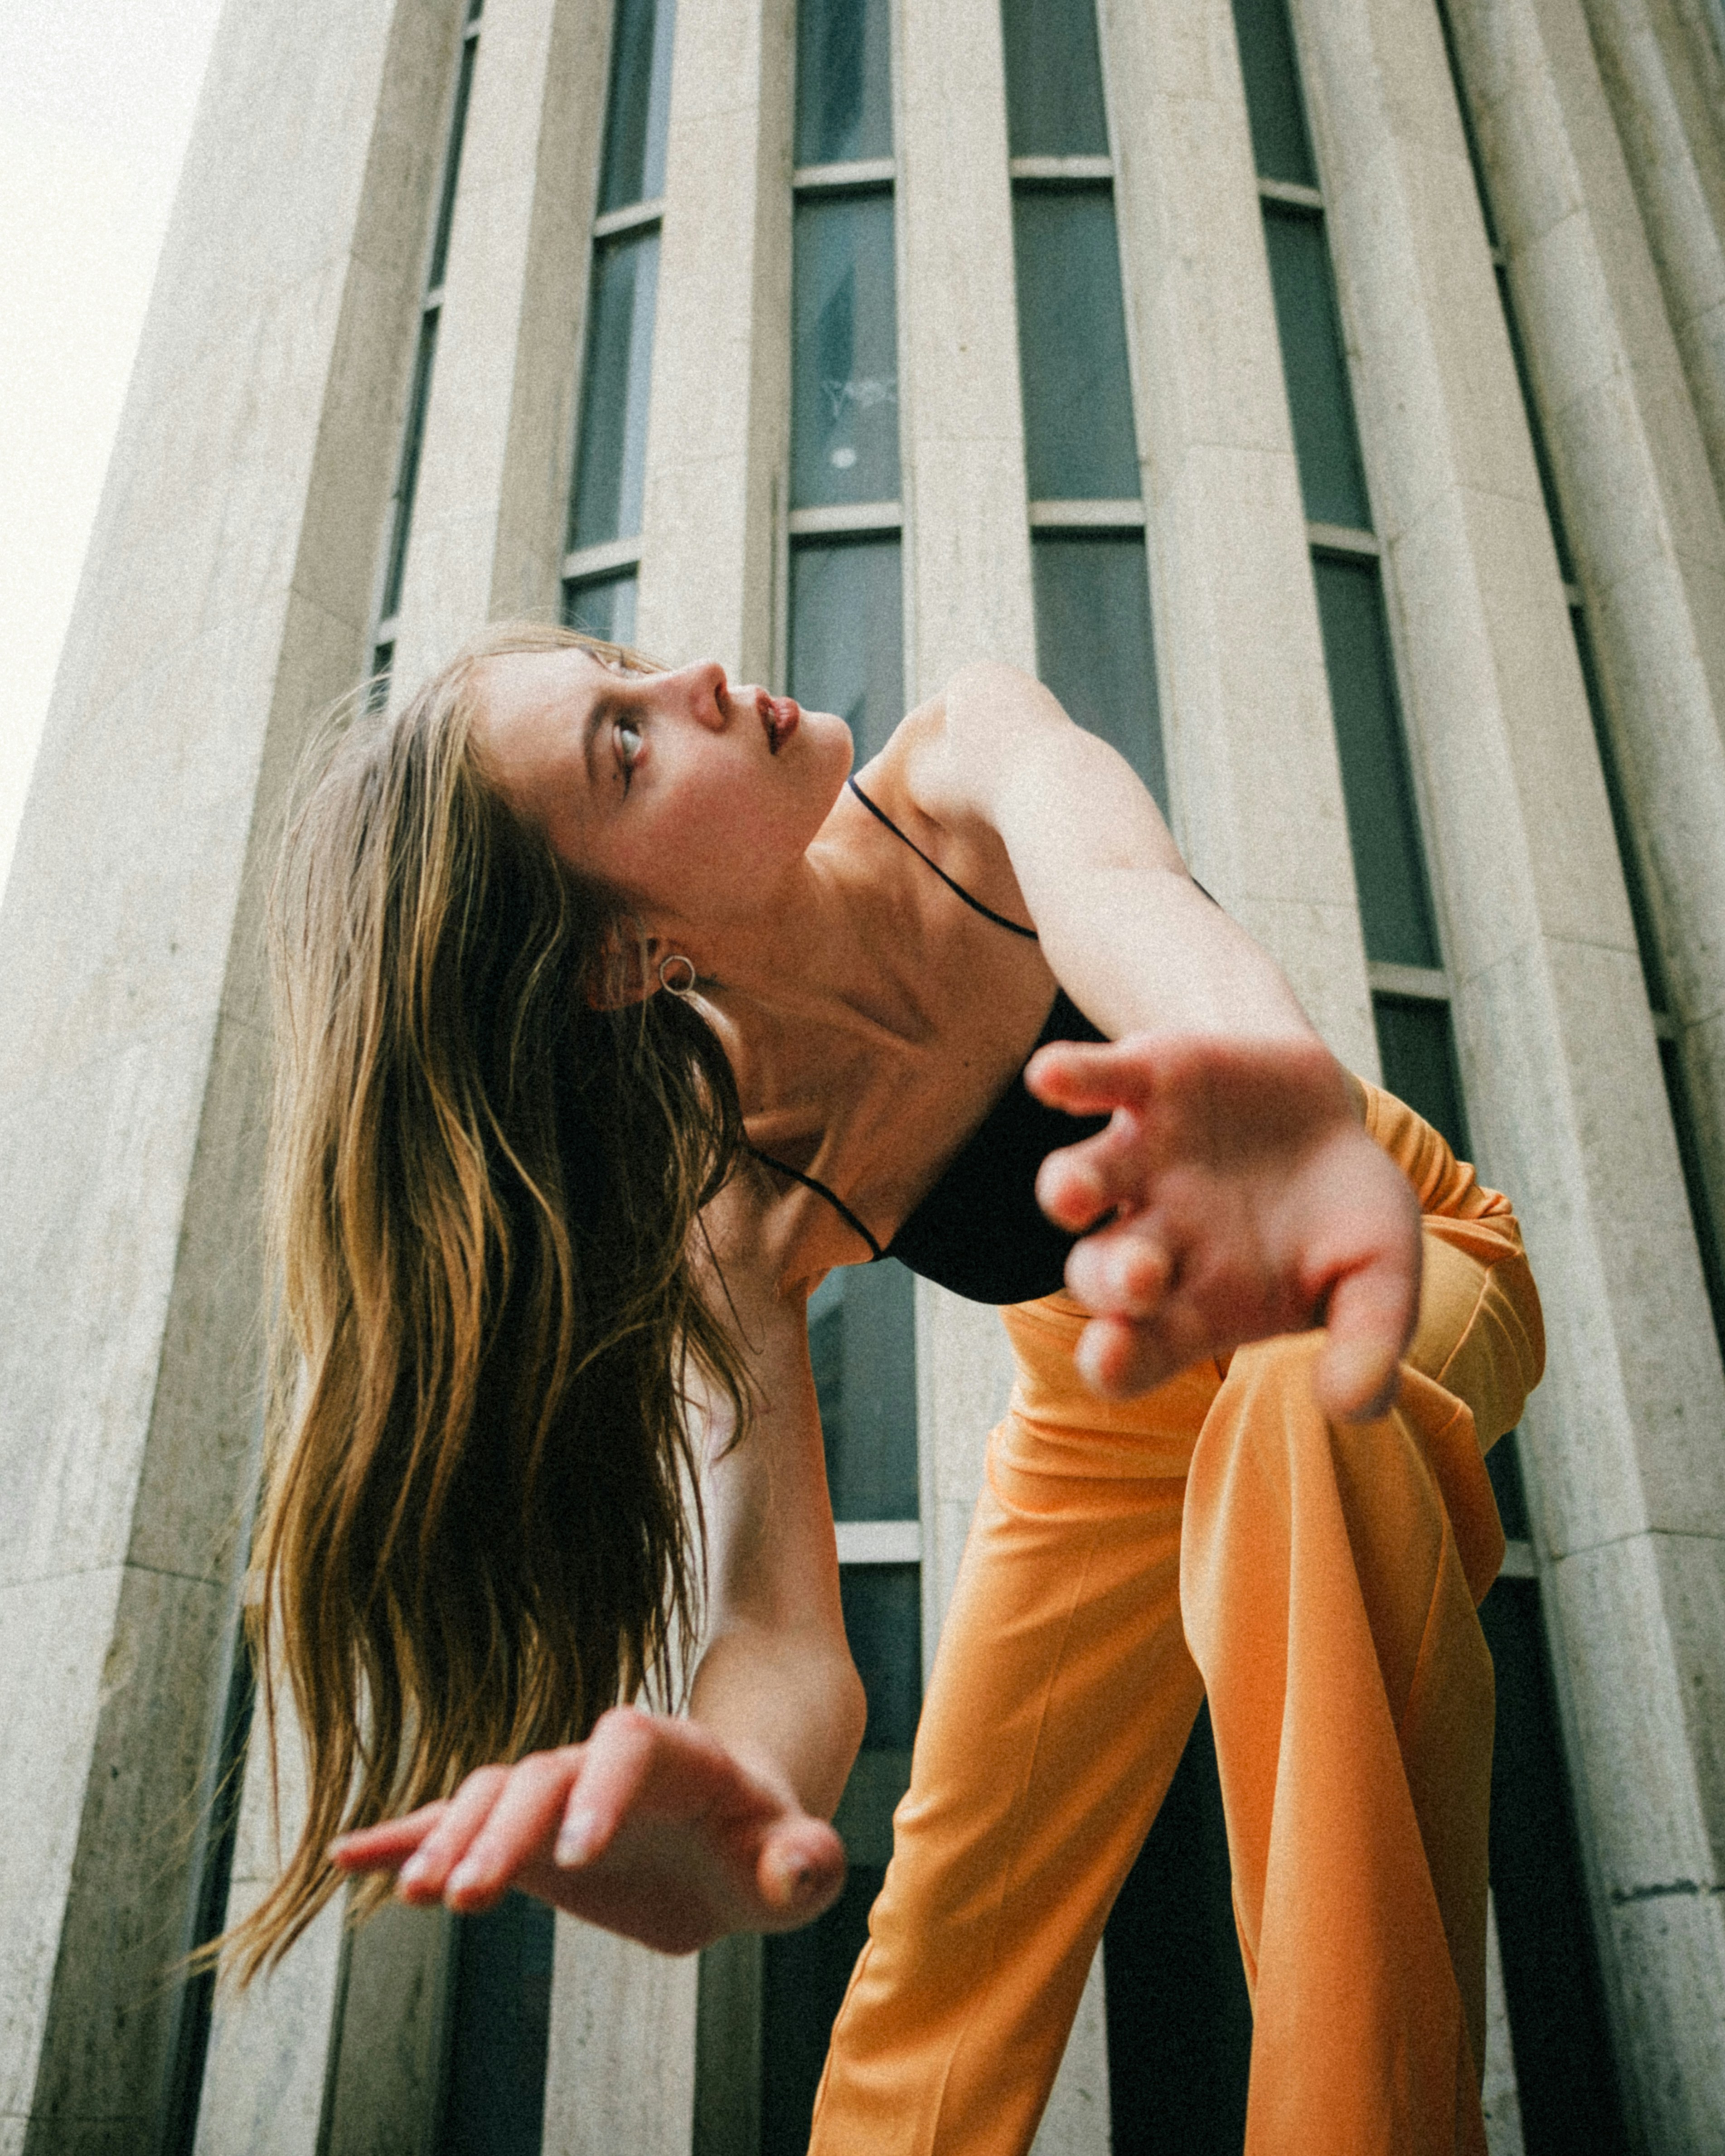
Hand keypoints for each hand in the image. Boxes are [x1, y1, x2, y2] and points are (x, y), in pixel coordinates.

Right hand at [328, 1707, 846, 1955]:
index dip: (601, 1790)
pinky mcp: (521, 1837)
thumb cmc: (768, 1849)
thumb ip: (804, 1863)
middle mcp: (603, 1763)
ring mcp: (555, 1796)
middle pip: (545, 1775)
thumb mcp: (797, 1862)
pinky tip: (350, 1858)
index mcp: (677, 1757)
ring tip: (415, 1894)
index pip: (630, 1747)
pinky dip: (406, 1838)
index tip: (575, 1857)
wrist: (731, 1836)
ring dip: (450, 1838)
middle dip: (504, 1829)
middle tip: (467, 1894)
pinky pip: (456, 1827)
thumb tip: (803, 1867)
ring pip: (492, 1796)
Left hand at [1029, 1034, 1419, 1419]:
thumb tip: (1355, 1405)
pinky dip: (1074, 1076)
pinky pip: (1097, 1083)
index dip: (1117, 1361)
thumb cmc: (1347, 1222)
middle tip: (1142, 1278)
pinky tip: (1051, 1075)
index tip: (1112, 1358)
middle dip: (1112, 1279)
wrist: (1334, 1123)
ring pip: (1081, 1180)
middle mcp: (1151, 1239)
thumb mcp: (1379, 1279)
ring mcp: (1141, 1161)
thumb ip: (1370, 1342)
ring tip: (1073, 1191)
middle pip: (1102, 1272)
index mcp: (1196, 1305)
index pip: (1136, 1353)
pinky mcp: (1147, 1085)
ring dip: (1071, 1185)